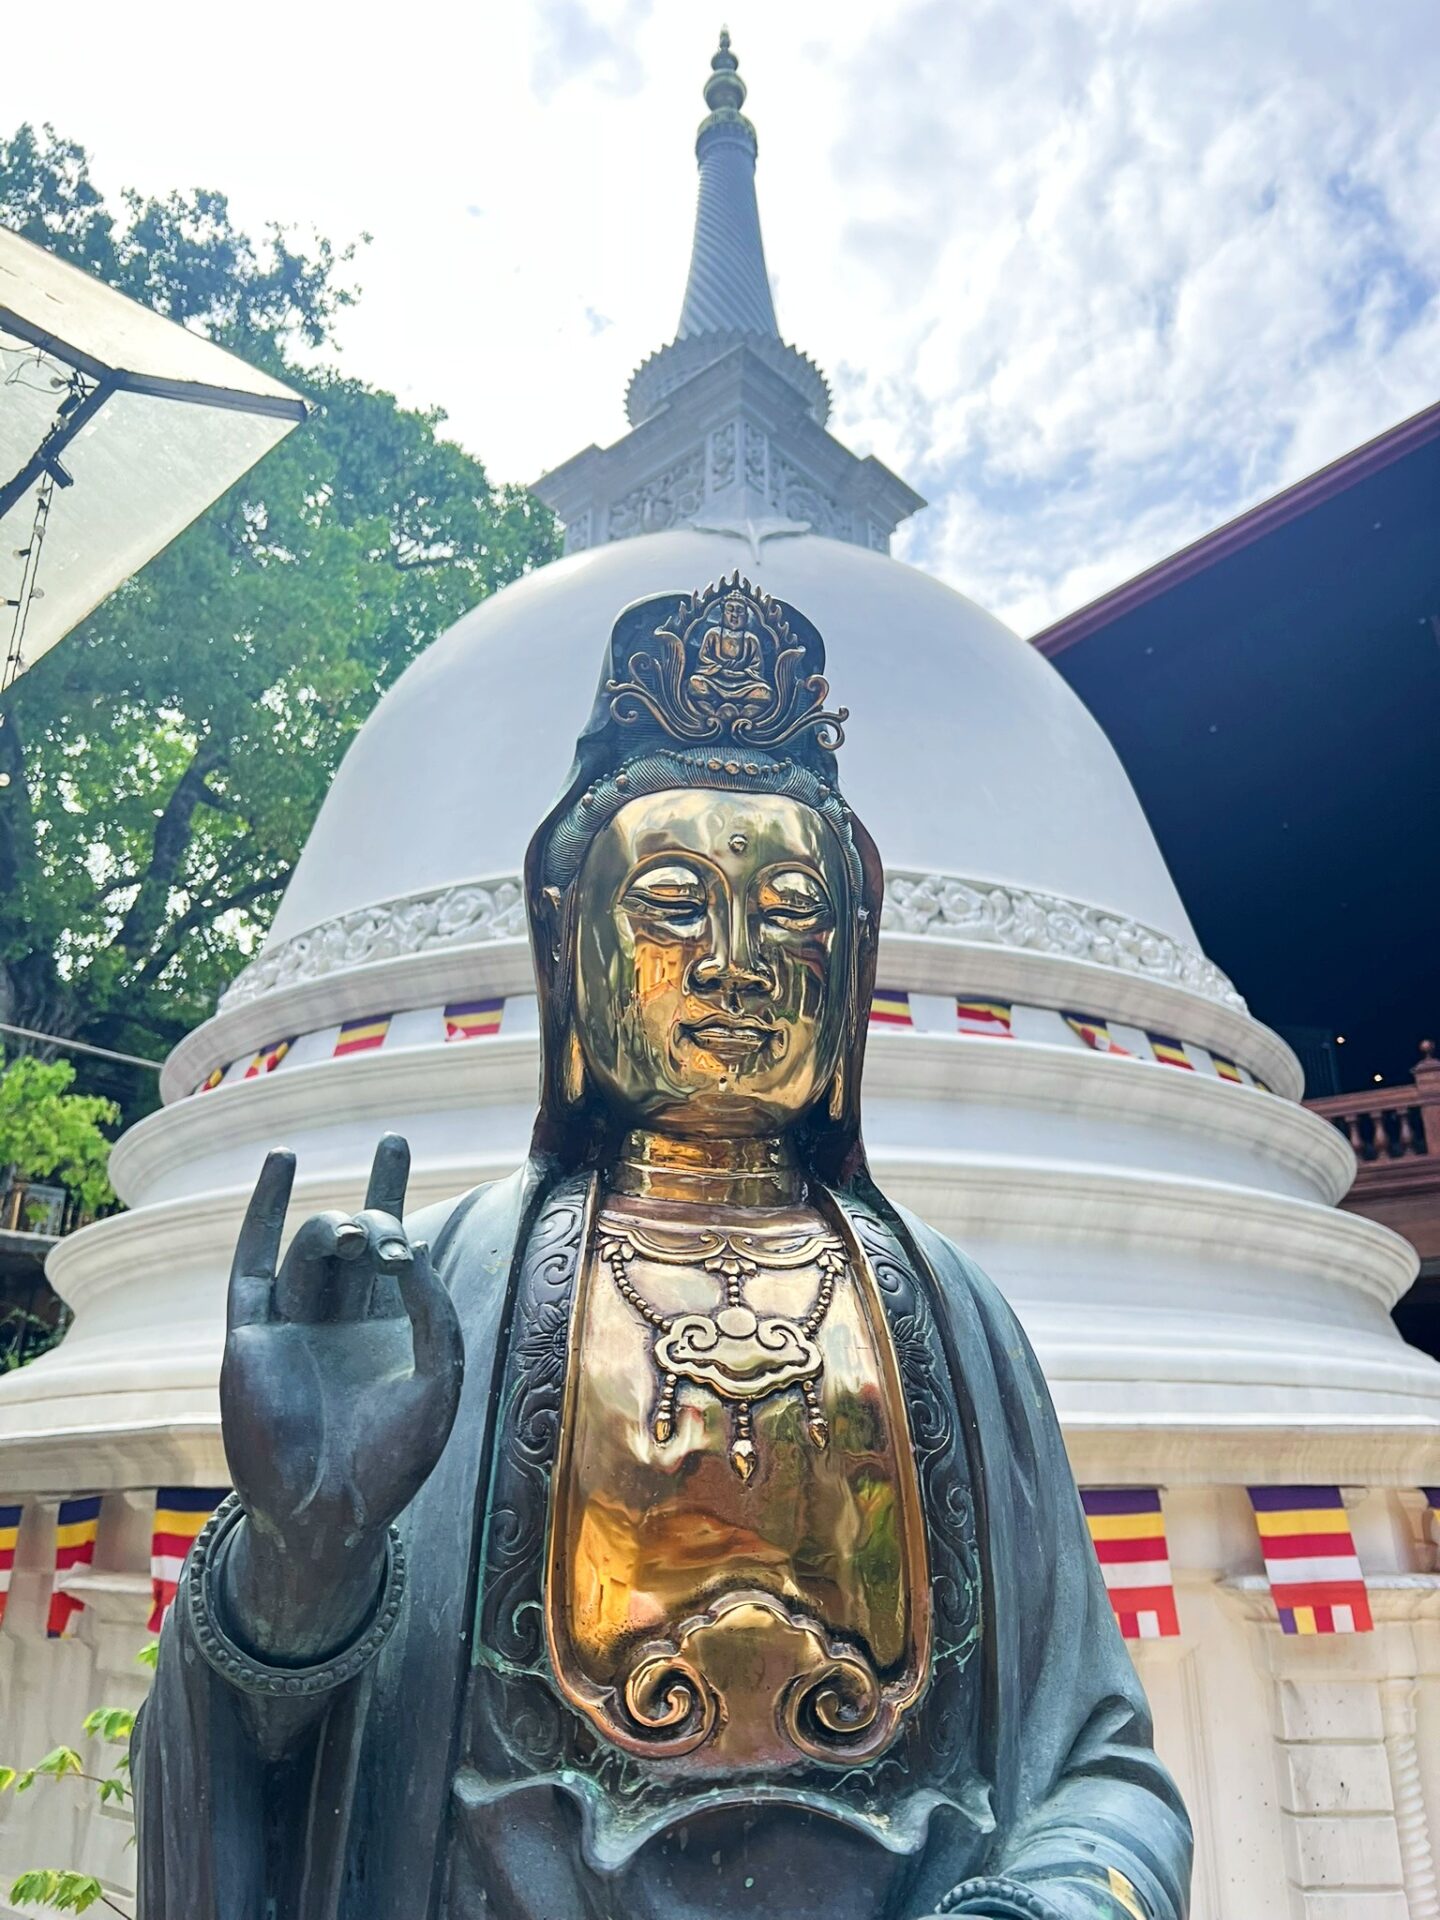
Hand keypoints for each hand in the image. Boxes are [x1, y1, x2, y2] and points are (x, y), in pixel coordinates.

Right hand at [218, 1135, 463, 1654]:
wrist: (330, 1516)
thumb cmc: (393, 1461)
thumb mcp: (439, 1379)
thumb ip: (434, 1312)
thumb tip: (414, 1250)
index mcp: (385, 1328)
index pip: (389, 1246)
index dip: (390, 1192)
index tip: (392, 1146)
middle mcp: (338, 1319)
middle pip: (352, 1237)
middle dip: (376, 1218)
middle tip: (392, 1241)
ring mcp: (293, 1325)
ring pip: (311, 1247)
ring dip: (337, 1227)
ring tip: (360, 1235)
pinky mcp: (252, 1335)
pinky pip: (252, 1263)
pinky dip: (263, 1210)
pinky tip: (283, 1162)